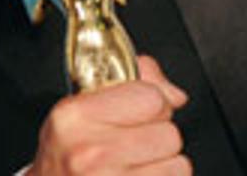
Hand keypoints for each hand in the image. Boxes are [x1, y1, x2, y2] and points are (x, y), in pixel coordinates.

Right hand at [28, 55, 190, 174]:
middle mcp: (88, 153)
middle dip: (158, 138)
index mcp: (76, 117)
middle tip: (133, 146)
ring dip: (164, 166)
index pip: (151, 99)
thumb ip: (137, 81)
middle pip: (169, 134)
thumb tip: (175, 96)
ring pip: (177, 165)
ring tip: (135, 166)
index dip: (154, 104)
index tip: (139, 113)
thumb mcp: (83, 107)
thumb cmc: (68, 153)